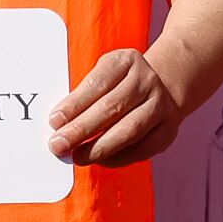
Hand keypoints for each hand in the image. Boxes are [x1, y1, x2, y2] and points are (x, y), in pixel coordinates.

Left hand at [48, 46, 185, 165]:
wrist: (163, 87)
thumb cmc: (120, 84)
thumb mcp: (104, 75)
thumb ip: (84, 95)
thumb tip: (60, 125)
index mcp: (126, 61)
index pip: (98, 83)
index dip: (75, 104)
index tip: (54, 121)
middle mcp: (147, 80)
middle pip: (112, 107)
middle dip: (82, 129)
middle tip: (58, 145)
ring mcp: (161, 105)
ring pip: (129, 129)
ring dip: (100, 147)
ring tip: (77, 157)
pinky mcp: (168, 129)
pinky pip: (143, 148)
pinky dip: (119, 157)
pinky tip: (100, 160)